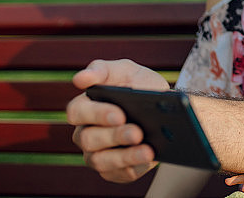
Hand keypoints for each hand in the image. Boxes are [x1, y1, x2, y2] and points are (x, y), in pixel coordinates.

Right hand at [66, 59, 170, 182]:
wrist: (166, 106)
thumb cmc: (138, 85)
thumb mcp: (125, 71)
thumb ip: (102, 69)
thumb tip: (79, 79)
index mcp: (84, 108)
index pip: (77, 113)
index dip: (97, 114)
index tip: (119, 113)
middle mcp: (86, 134)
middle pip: (89, 139)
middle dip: (115, 136)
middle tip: (137, 132)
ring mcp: (99, 155)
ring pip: (102, 161)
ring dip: (126, 156)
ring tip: (148, 150)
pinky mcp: (116, 171)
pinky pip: (121, 174)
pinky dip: (135, 167)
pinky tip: (151, 158)